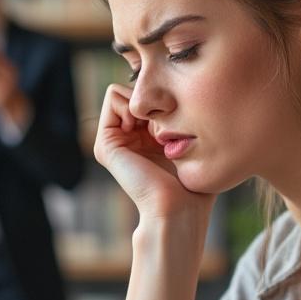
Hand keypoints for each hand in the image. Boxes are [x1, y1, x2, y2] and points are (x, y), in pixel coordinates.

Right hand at [93, 84, 212, 221]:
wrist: (179, 208)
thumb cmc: (194, 182)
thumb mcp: (192, 143)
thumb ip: (185, 121)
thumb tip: (186, 96)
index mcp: (143, 139)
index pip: (146, 96)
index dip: (163, 98)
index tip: (178, 118)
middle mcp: (126, 138)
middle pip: (132, 91)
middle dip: (151, 99)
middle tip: (166, 123)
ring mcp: (113, 141)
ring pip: (120, 91)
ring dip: (142, 101)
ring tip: (155, 127)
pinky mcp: (106, 144)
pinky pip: (112, 96)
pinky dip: (131, 103)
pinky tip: (144, 127)